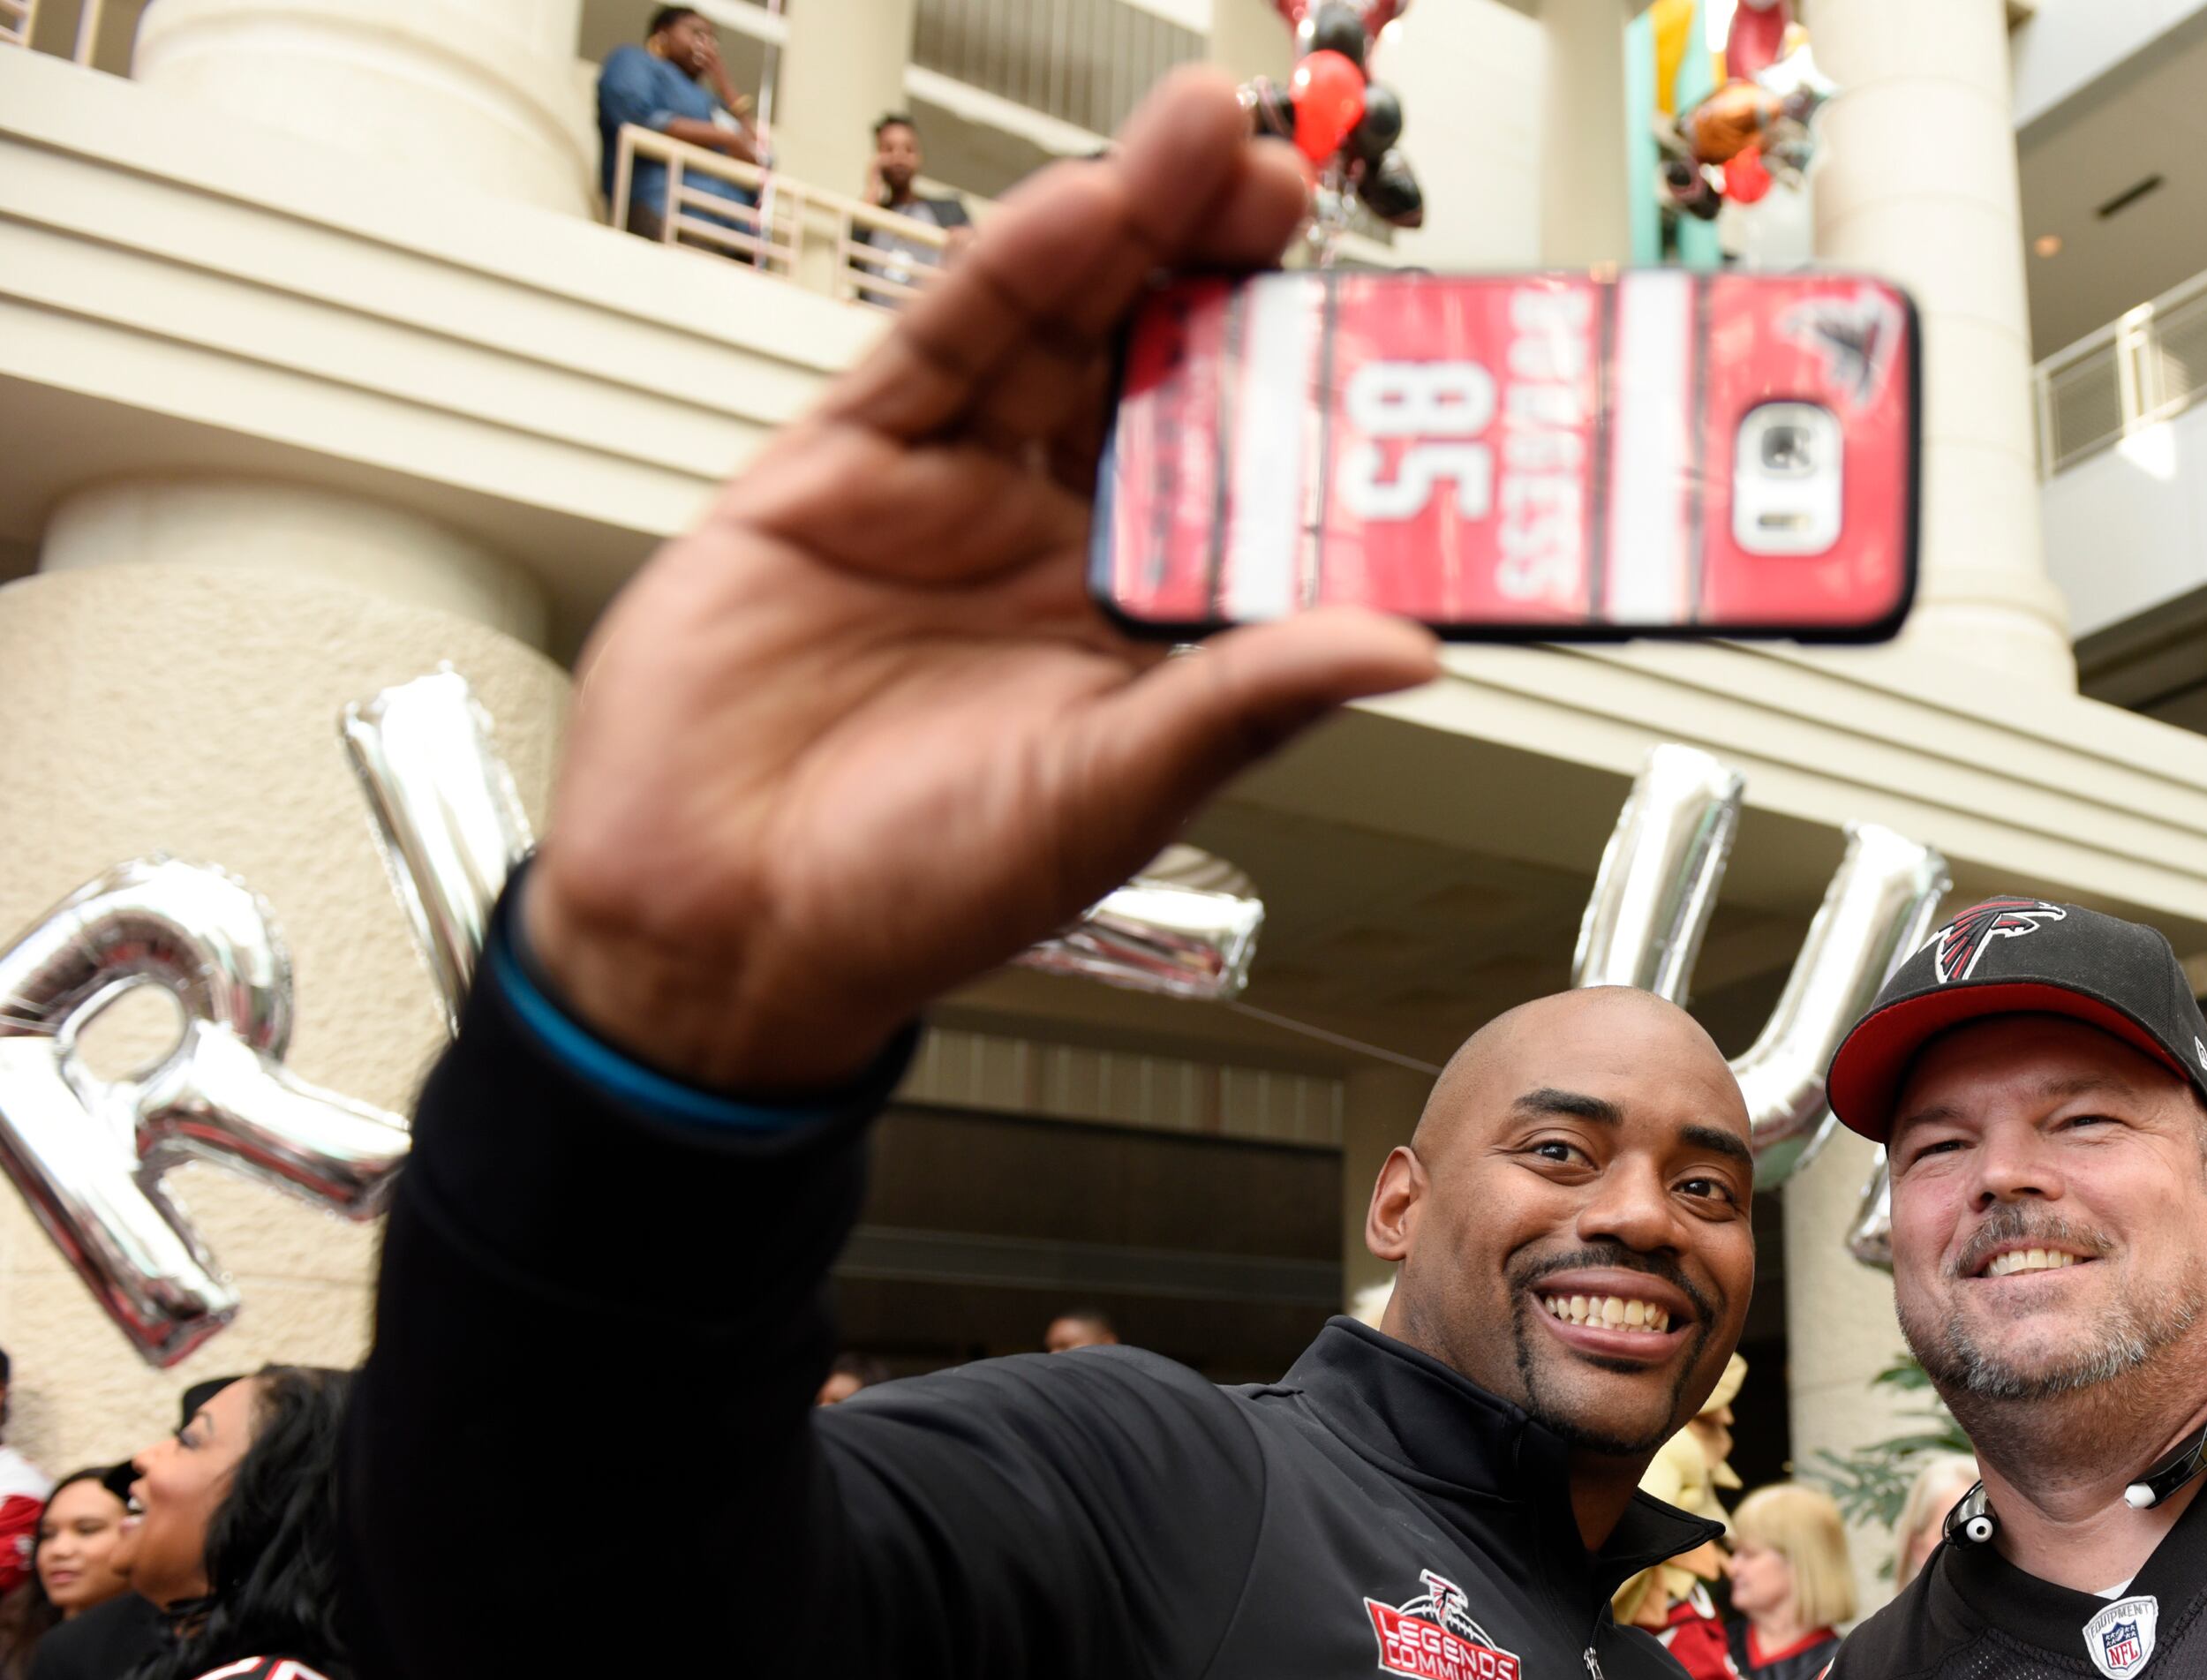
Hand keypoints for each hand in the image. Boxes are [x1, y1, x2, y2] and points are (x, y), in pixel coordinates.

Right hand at [525, 73, 1438, 1089]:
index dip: (1307, 394)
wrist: (717, 927)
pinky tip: (1079, 210)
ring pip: (1059, 331)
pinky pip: (937, 349)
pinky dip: (1006, 273)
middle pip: (1160, 371)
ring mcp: (955, 496)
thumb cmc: (916, 896)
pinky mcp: (843, 468)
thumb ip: (1245, 700)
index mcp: (1147, 628)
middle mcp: (1060, 545)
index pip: (1250, 481)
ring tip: (1205, 139)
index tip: (1377, 317)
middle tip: (1283, 176)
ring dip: (1134, 229)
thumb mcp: (1111, 796)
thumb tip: (1404, 646)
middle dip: (1221, 267)